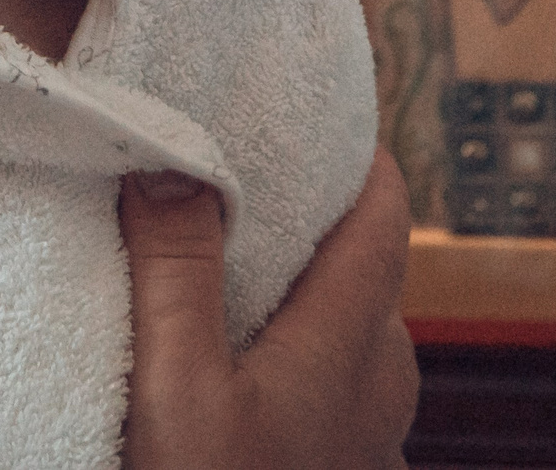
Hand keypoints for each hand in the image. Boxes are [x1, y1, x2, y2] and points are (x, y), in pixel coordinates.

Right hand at [120, 149, 418, 469]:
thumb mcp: (177, 389)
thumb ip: (177, 272)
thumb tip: (171, 160)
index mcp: (355, 341)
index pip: (384, 213)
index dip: (354, 157)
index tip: (307, 120)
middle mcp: (382, 382)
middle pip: (359, 271)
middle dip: (307, 227)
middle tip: (238, 191)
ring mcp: (374, 436)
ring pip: (344, 336)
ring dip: (296, 300)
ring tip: (227, 278)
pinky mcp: (347, 467)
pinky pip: (334, 392)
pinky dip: (295, 360)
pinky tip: (239, 371)